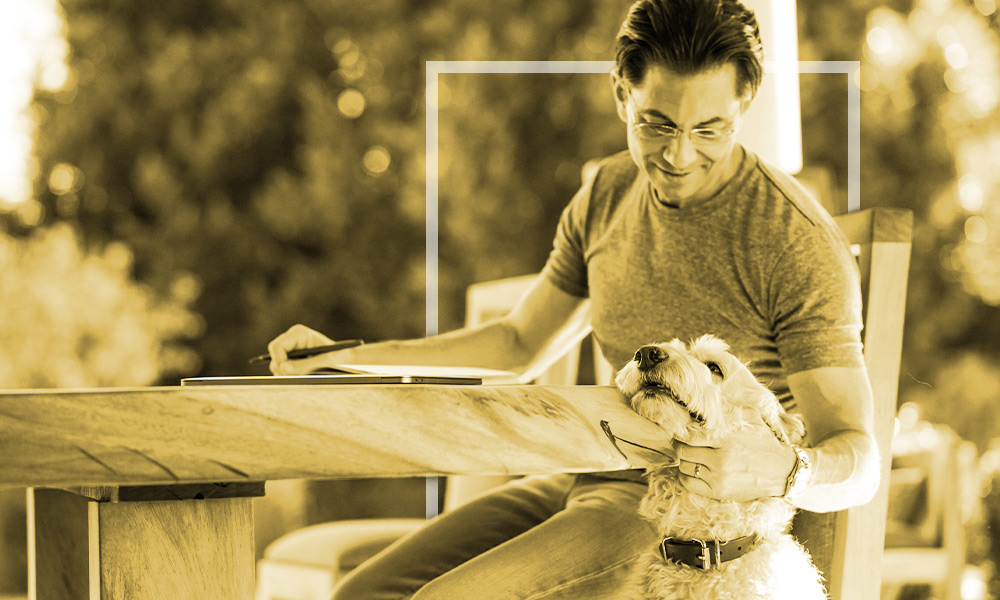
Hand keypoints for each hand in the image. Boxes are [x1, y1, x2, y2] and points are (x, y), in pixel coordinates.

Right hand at [267, 324, 337, 374]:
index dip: (279, 361)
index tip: (288, 373)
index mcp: (298, 334)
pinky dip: (290, 377)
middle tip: (299, 378)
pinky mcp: (290, 360)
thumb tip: (283, 367)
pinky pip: (282, 372)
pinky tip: (303, 377)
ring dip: (288, 375)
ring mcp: (290, 350)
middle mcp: (291, 340)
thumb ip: (303, 364)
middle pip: (275, 358)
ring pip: (277, 367)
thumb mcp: (324, 362)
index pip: (277, 347)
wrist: (345, 361)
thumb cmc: (338, 358)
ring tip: (306, 377)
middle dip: (284, 371)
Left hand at [674, 409, 796, 501]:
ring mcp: (719, 477)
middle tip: (682, 445)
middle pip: (684, 452)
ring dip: (683, 461)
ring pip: (684, 467)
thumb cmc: (765, 443)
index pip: (690, 436)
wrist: (784, 471)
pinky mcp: (719, 492)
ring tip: (688, 457)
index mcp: (727, 439)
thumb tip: (710, 399)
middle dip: (680, 447)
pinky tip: (690, 471)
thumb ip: (730, 411)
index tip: (678, 432)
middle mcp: (721, 459)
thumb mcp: (752, 419)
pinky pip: (689, 484)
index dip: (680, 434)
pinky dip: (684, 477)